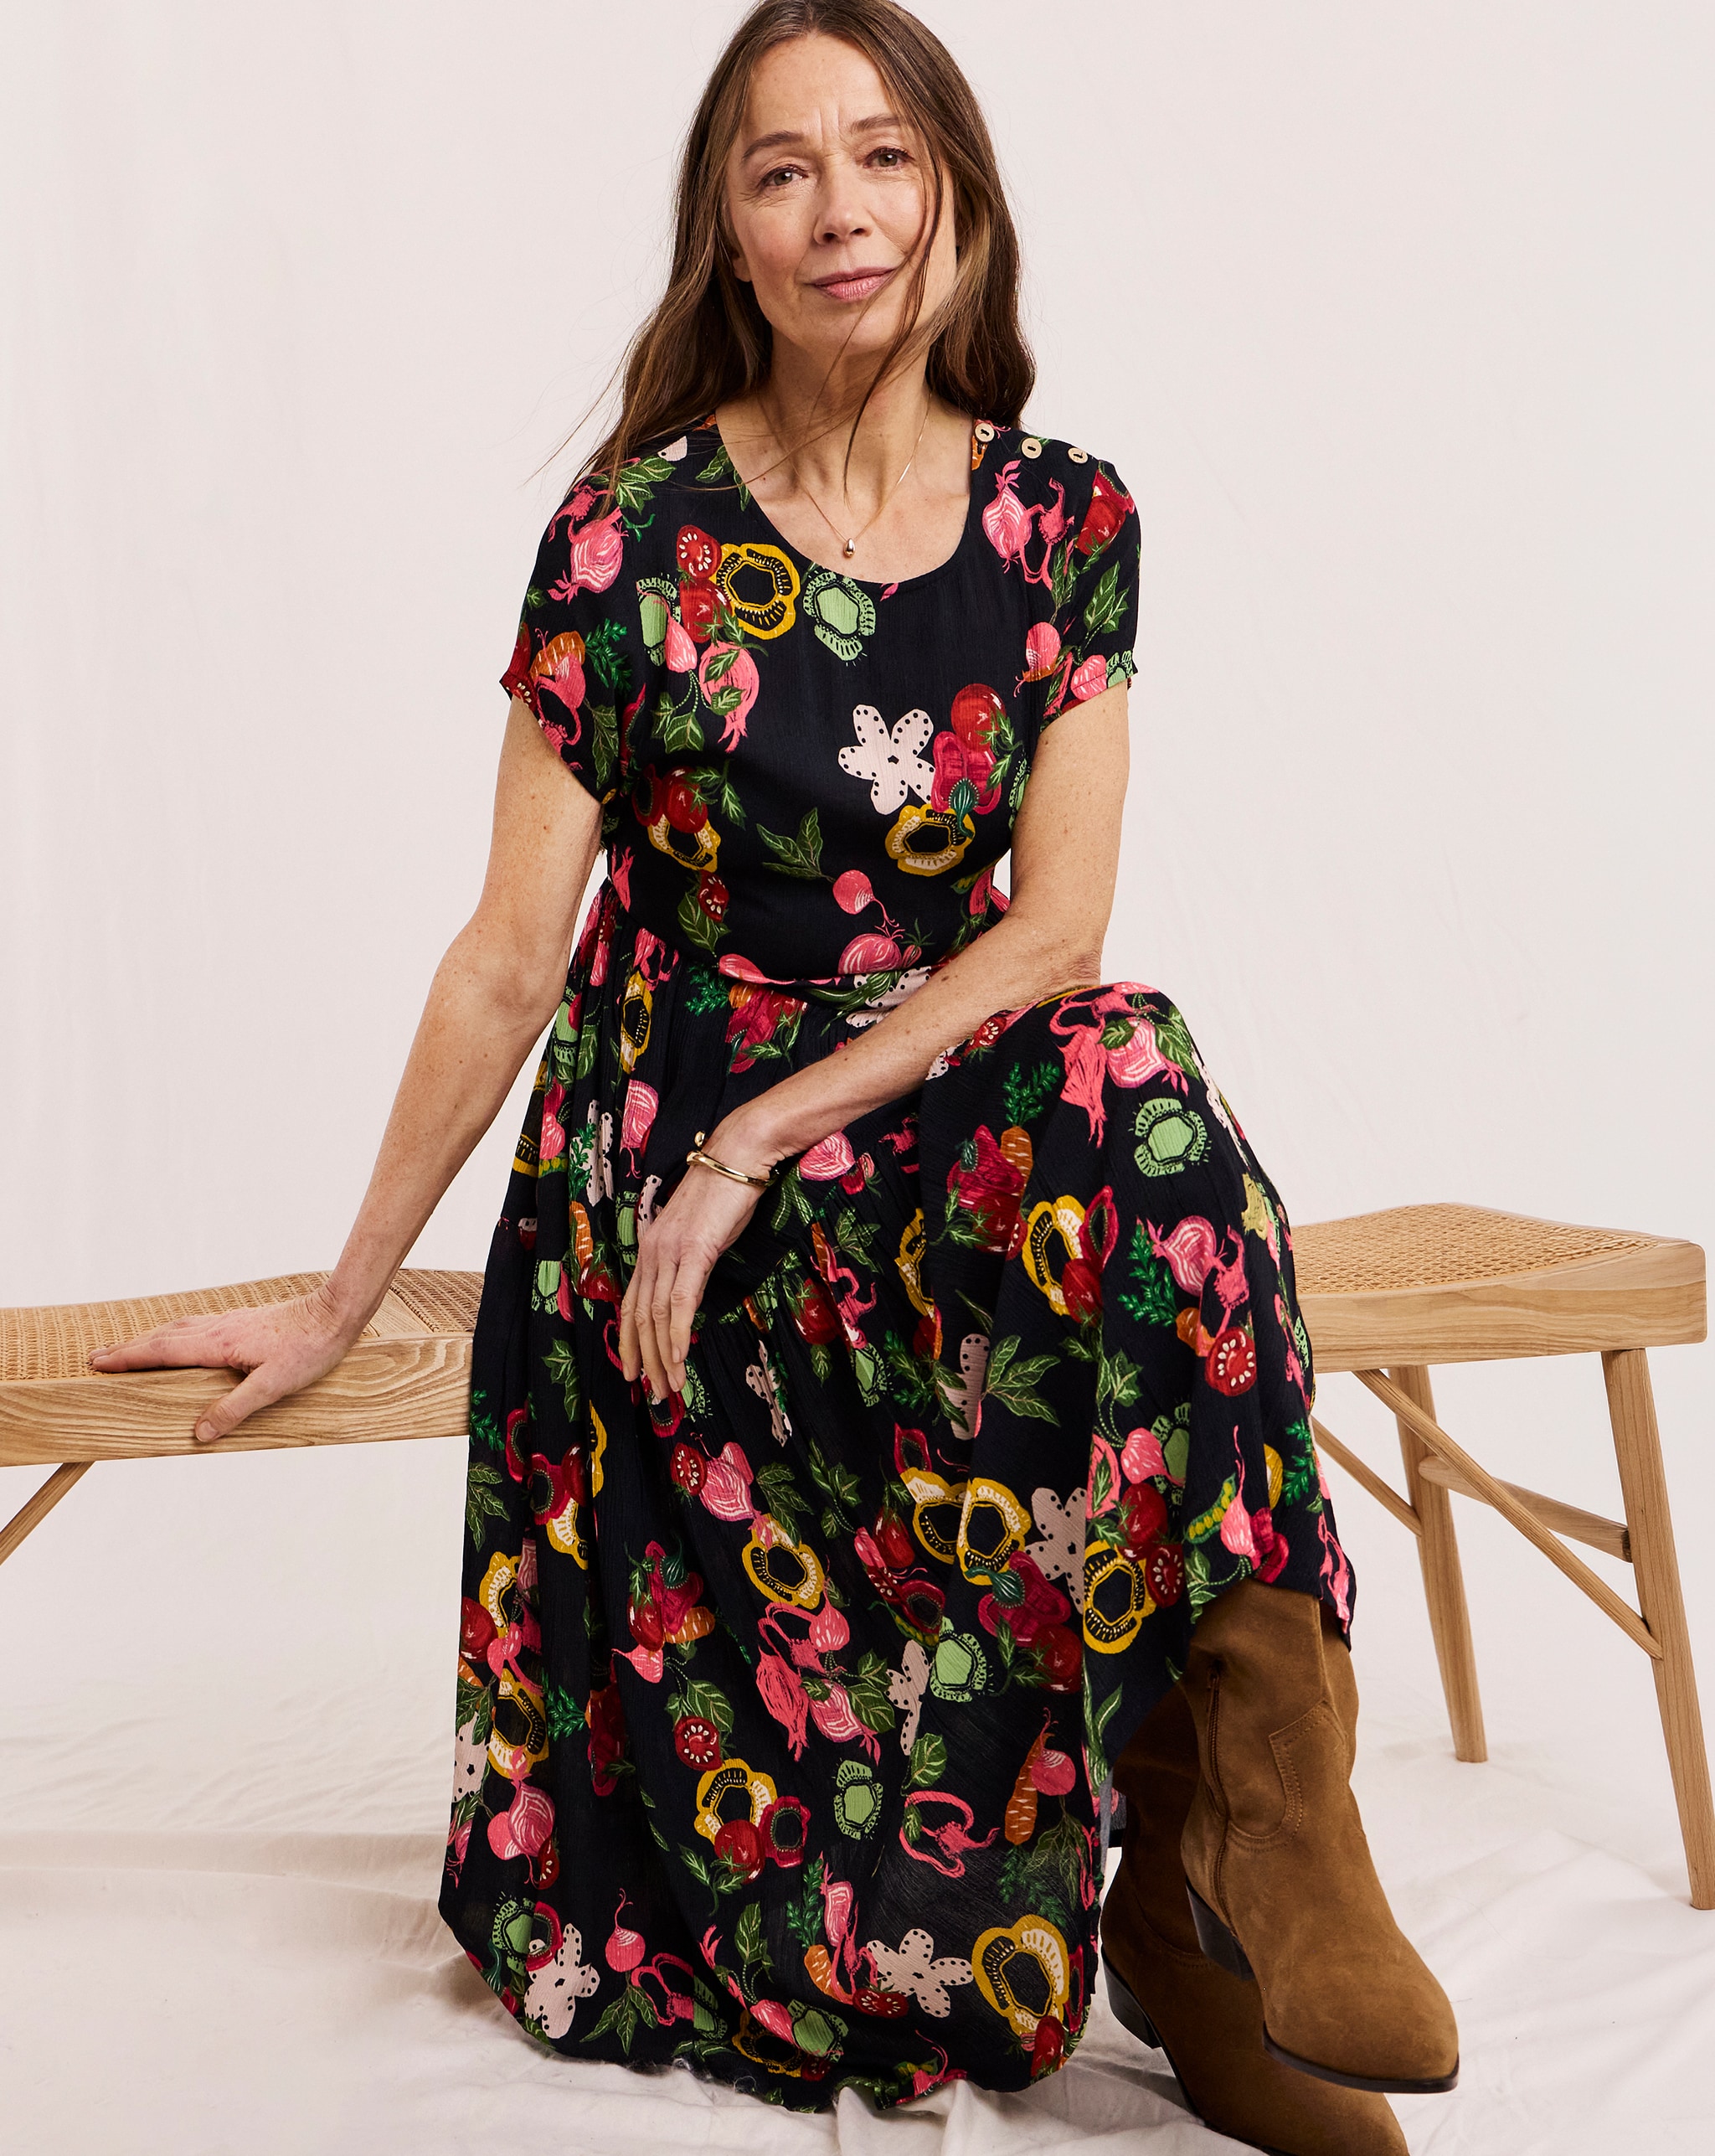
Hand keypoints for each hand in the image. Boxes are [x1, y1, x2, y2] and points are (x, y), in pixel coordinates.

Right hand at [86, 1283, 364, 1444]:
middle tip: (99, 1358)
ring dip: (151, 1340)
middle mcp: (218, 1328)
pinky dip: (175, 1334)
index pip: (162, 1350)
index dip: (129, 1358)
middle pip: (163, 1337)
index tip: (99, 1363)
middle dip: (129, 1348)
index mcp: (218, 1343)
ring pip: (179, 1329)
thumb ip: (235, 1408)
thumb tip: (199, 1433)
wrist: (336, 1313)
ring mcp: (230, 1322)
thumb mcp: (273, 1386)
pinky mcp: (243, 1321)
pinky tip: (182, 1340)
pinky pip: (196, 1326)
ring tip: (130, 1350)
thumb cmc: (310, 1349)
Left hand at [619, 1126, 772, 1401]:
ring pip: (657, 1315)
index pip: (633, 1303)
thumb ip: (691, 1258)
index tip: (636, 1370)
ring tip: (669, 1386)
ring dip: (662, 1356)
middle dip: (644, 1359)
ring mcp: (670, 1250)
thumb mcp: (702, 1231)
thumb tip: (693, 1286)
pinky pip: (681, 1301)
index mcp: (651, 1246)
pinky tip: (679, 1358)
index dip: (631, 1341)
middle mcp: (652, 1250)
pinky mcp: (695, 1250)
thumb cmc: (728, 1191)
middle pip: (640, 1316)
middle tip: (653, 1392)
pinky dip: (677, 1334)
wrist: (741, 1155)